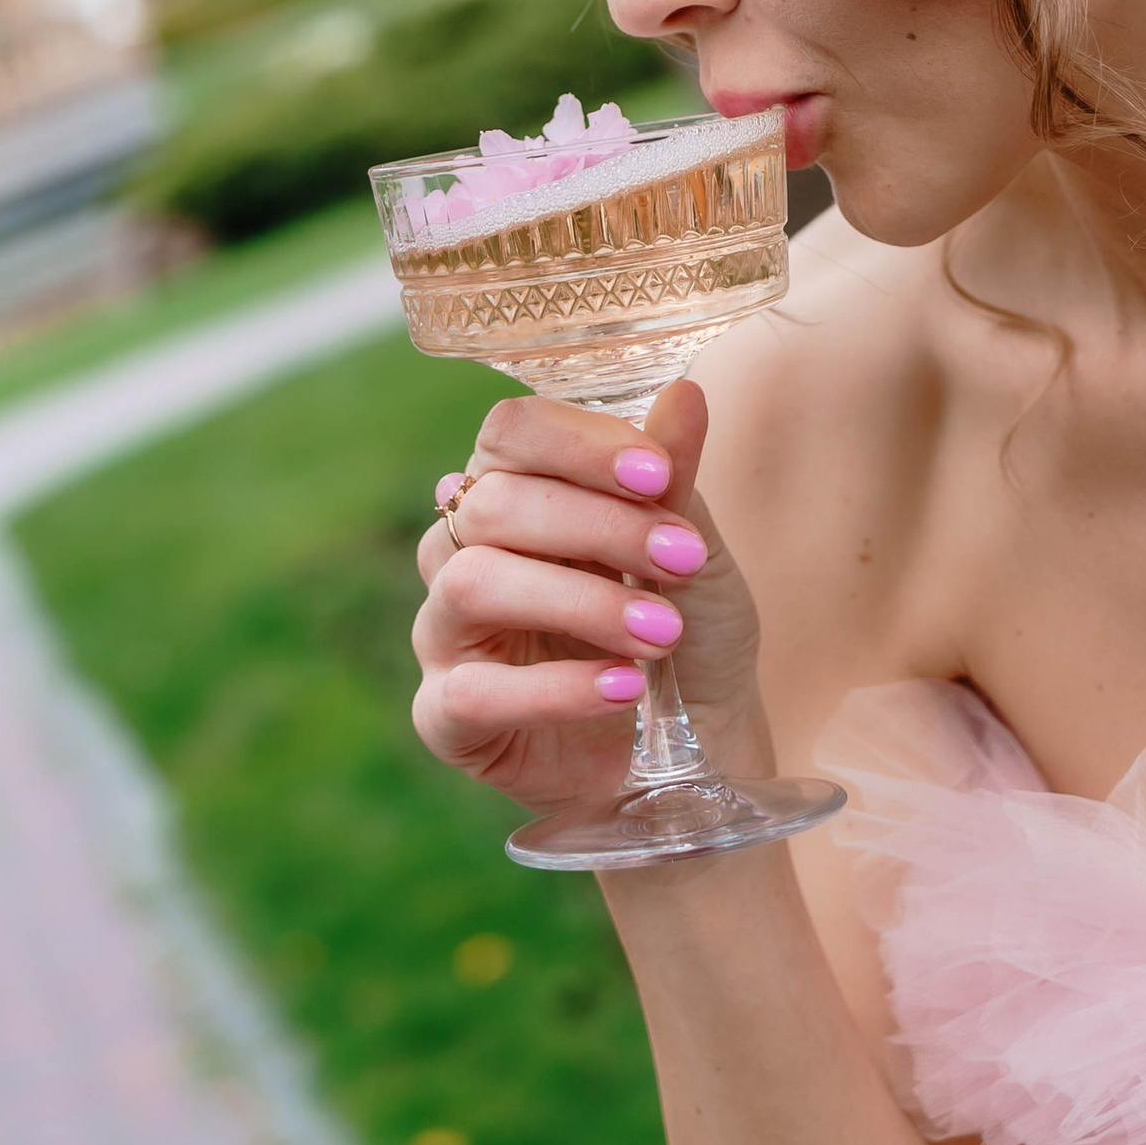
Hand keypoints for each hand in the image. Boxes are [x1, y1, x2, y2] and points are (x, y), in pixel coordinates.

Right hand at [410, 377, 770, 817]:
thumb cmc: (687, 634)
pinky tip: (622, 688)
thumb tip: (686, 393)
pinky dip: (553, 689)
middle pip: (492, 504)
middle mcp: (463, 551)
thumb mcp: (695, 556)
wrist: (699, 751)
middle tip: (679, 561)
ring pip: (471, 584)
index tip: (656, 474)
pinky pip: (472, 692)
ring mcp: (446, 634)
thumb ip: (674, 481)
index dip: (578, 443)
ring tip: (660, 634)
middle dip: (596, 526)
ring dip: (576, 603)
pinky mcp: (446, 718)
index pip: (510, 432)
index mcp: (516, 491)